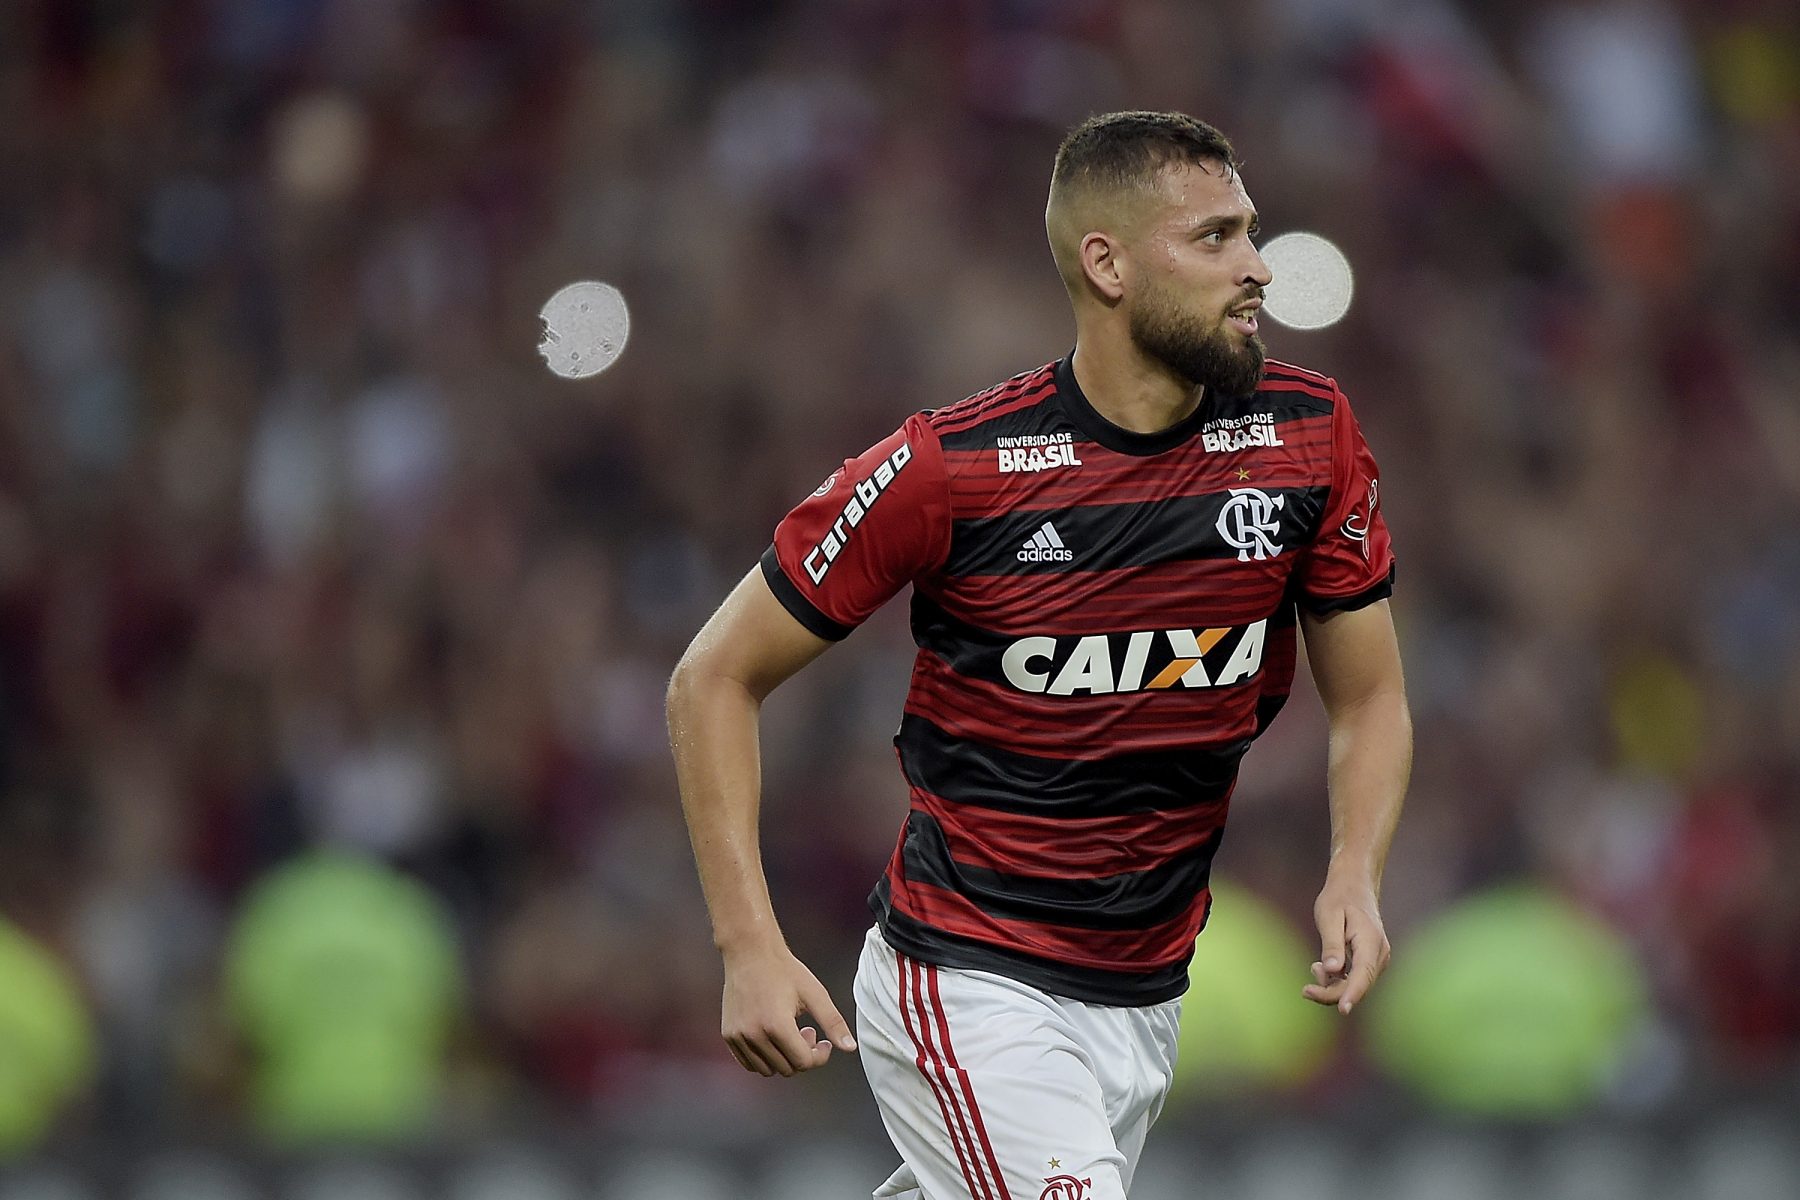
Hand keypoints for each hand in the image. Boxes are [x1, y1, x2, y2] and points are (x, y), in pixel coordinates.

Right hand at [720, 943, 856, 1076]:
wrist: (750, 952)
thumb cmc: (783, 969)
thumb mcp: (815, 994)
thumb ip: (833, 1023)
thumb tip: (850, 1047)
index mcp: (777, 1026)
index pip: (803, 1062)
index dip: (819, 1055)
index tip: (823, 1041)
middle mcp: (754, 1035)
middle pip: (787, 1068)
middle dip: (802, 1055)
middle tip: (807, 1031)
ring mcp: (738, 1037)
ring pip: (767, 1069)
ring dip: (783, 1058)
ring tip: (789, 1034)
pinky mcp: (728, 1035)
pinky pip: (749, 1063)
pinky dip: (764, 1058)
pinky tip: (773, 1038)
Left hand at [1303, 876, 1390, 1014]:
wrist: (1354, 886)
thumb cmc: (1339, 898)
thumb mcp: (1329, 916)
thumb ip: (1331, 944)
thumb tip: (1334, 970)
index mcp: (1371, 942)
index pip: (1364, 974)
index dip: (1353, 993)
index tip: (1343, 1009)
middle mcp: (1378, 954)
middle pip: (1358, 986)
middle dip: (1332, 992)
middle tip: (1305, 990)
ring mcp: (1376, 960)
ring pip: (1355, 985)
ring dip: (1332, 984)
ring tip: (1314, 967)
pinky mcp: (1369, 963)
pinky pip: (1354, 980)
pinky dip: (1337, 979)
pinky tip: (1321, 968)